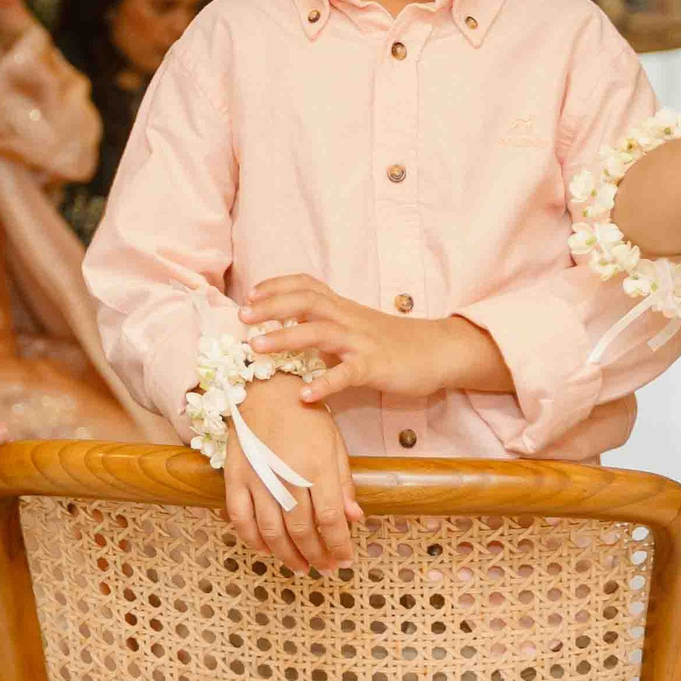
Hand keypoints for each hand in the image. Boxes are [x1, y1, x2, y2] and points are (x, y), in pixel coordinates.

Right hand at [223, 374, 360, 573]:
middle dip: (317, 555)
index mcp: (317, 467)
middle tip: (325, 567)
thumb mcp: (335, 443)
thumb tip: (354, 518)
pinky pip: (241, 519)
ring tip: (301, 566)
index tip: (345, 560)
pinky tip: (267, 551)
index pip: (331, 519)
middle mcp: (287, 477)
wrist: (265, 389)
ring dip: (288, 556)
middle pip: (302, 531)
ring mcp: (258, 479)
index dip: (339, 546)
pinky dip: (253, 540)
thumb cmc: (306, 415)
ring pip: (272, 532)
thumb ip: (344, 483)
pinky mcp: (235, 477)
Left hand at [240, 276, 499, 404]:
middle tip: (241, 316)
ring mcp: (362, 341)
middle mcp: (350, 318)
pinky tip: (305, 396)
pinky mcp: (376, 366)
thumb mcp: (358, 327)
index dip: (278, 285)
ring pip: (320, 332)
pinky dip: (324, 384)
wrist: (438, 351)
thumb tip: (293, 331)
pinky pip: (347, 374)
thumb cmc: (395, 342)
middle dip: (271, 306)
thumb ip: (328, 326)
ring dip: (286, 337)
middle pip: (306, 301)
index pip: (307, 285)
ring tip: (257, 348)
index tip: (252, 292)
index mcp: (344, 308)